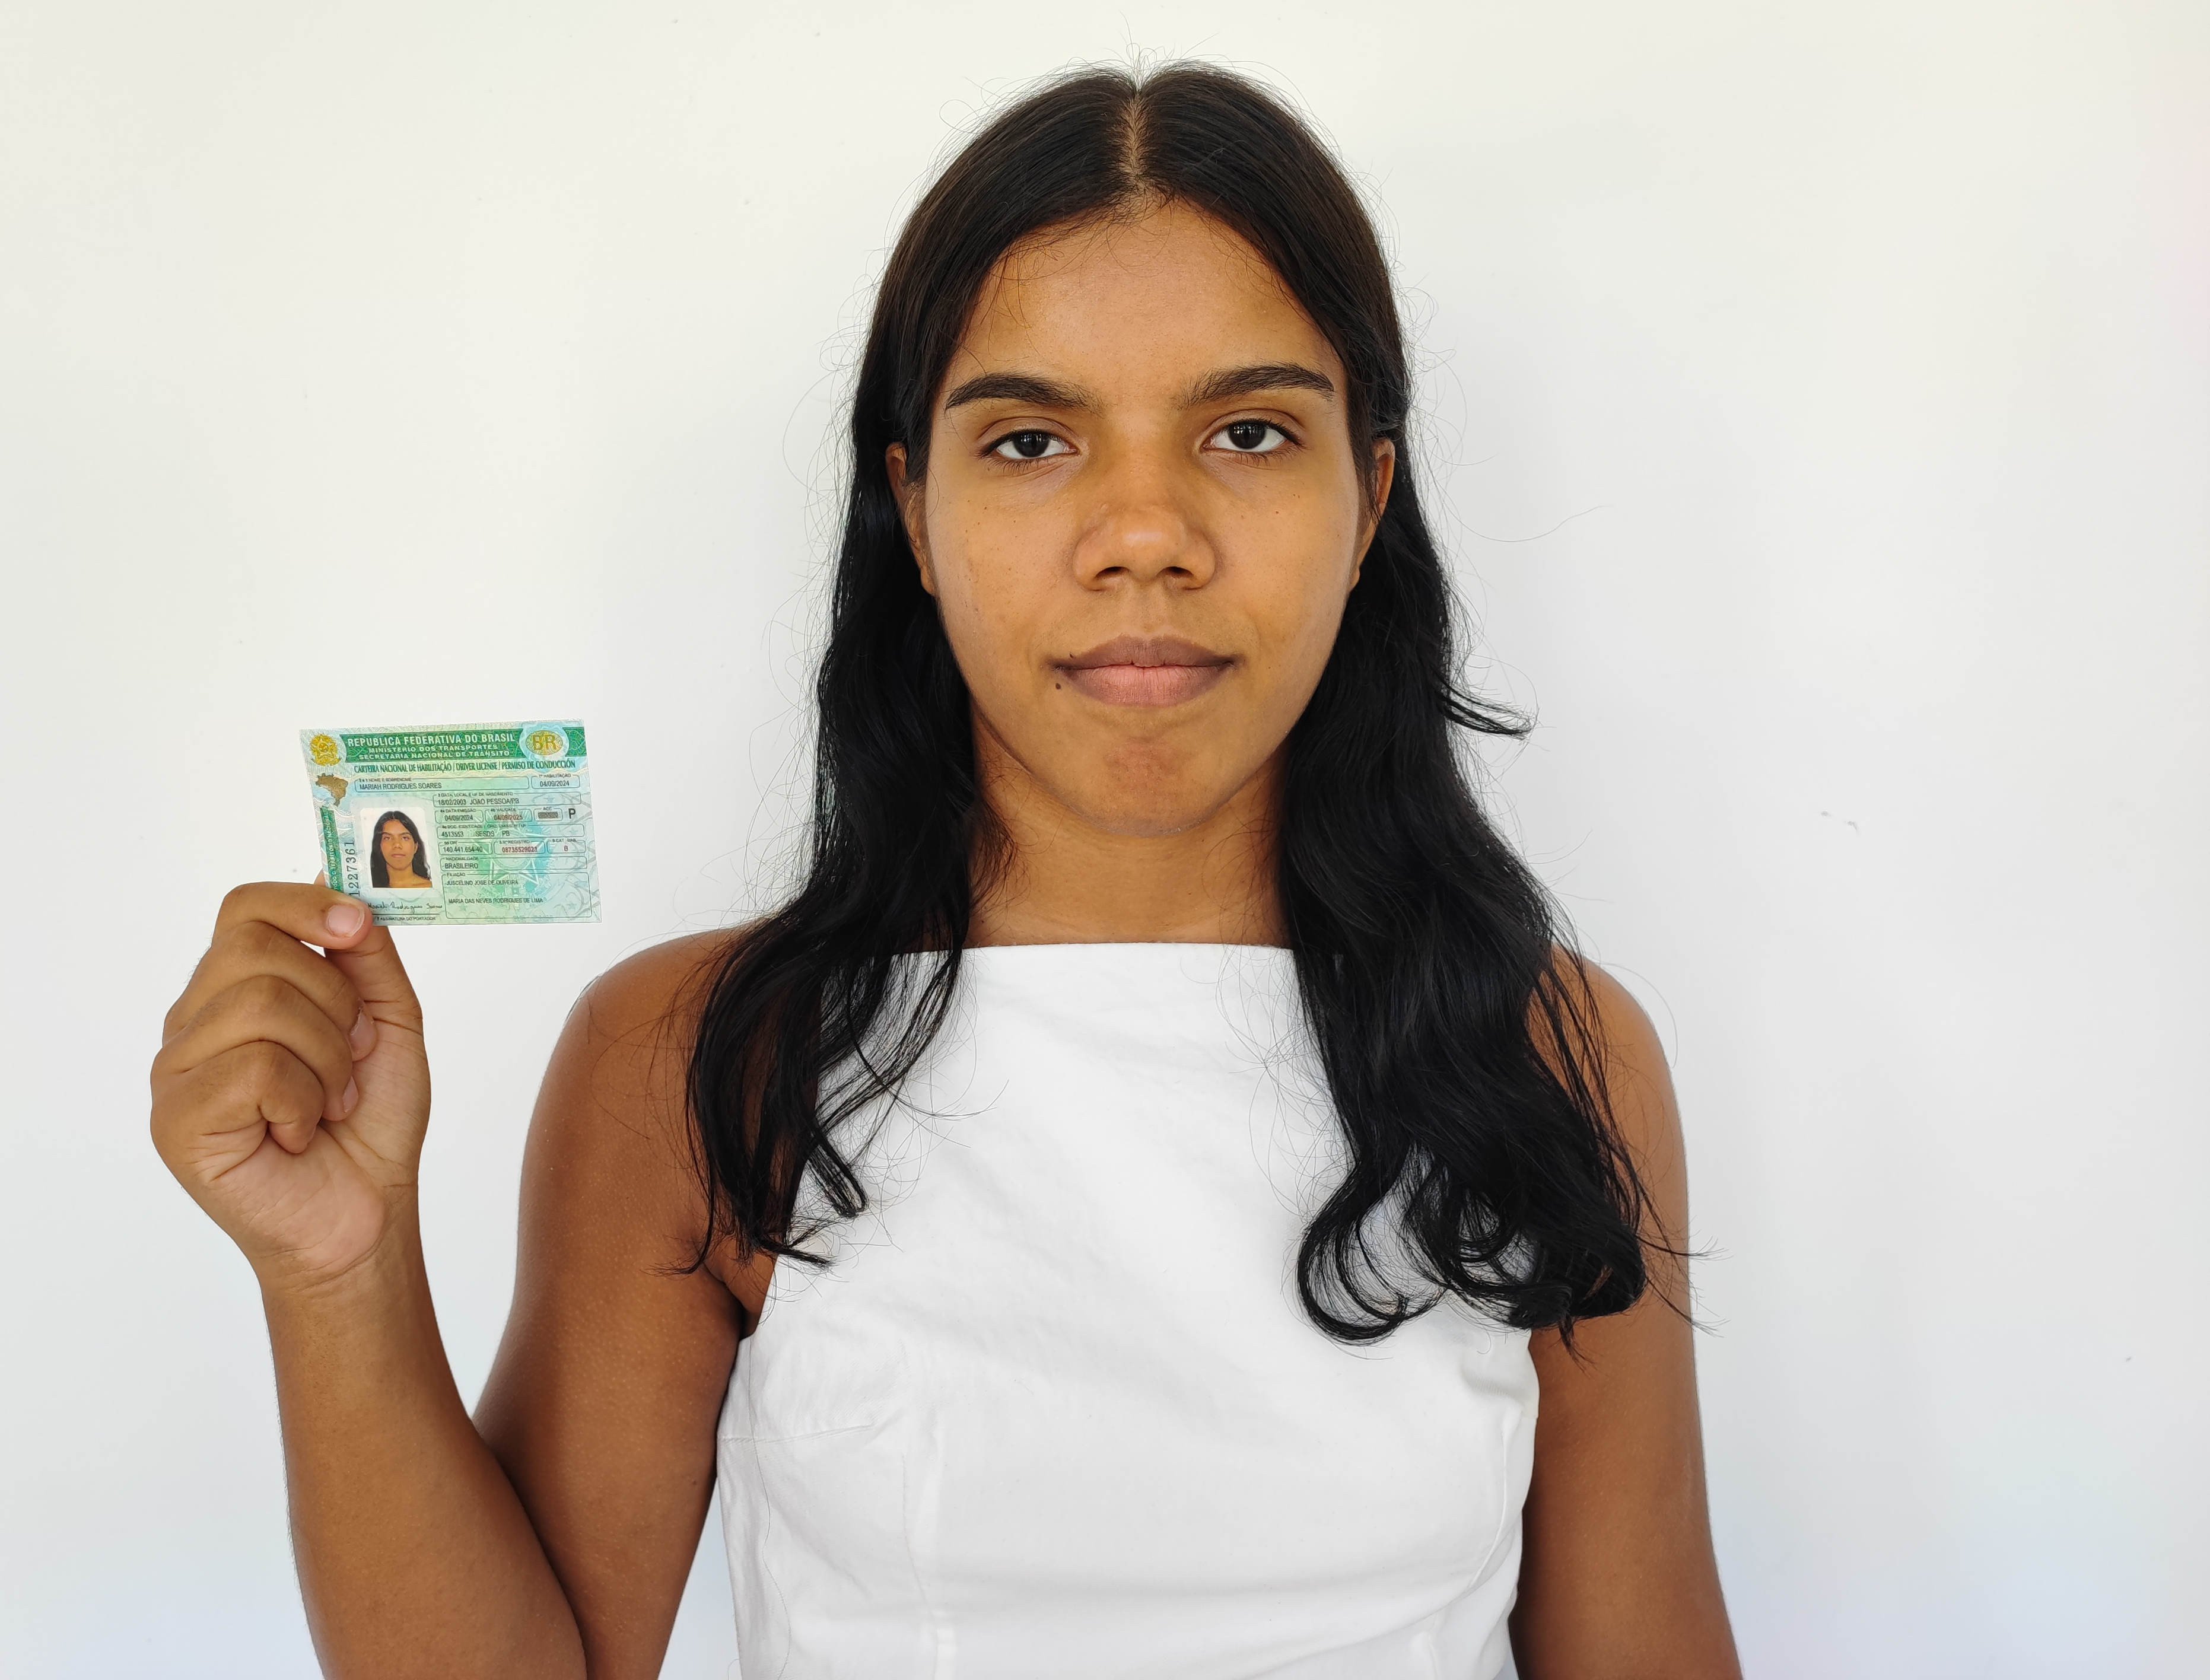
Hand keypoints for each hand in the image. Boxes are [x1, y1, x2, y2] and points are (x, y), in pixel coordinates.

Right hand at [152, 883, 430, 1288]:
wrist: (366, 1214)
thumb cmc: (370, 1123)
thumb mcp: (390, 1022)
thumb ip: (367, 958)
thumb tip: (340, 897)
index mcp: (237, 989)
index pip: (245, 908)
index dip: (304, 905)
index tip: (356, 929)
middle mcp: (195, 1021)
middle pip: (257, 949)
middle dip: (335, 1002)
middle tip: (353, 1058)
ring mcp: (177, 1069)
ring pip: (261, 1005)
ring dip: (327, 1059)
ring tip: (330, 1103)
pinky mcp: (177, 1120)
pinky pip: (253, 1069)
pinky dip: (303, 1102)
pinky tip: (301, 1132)